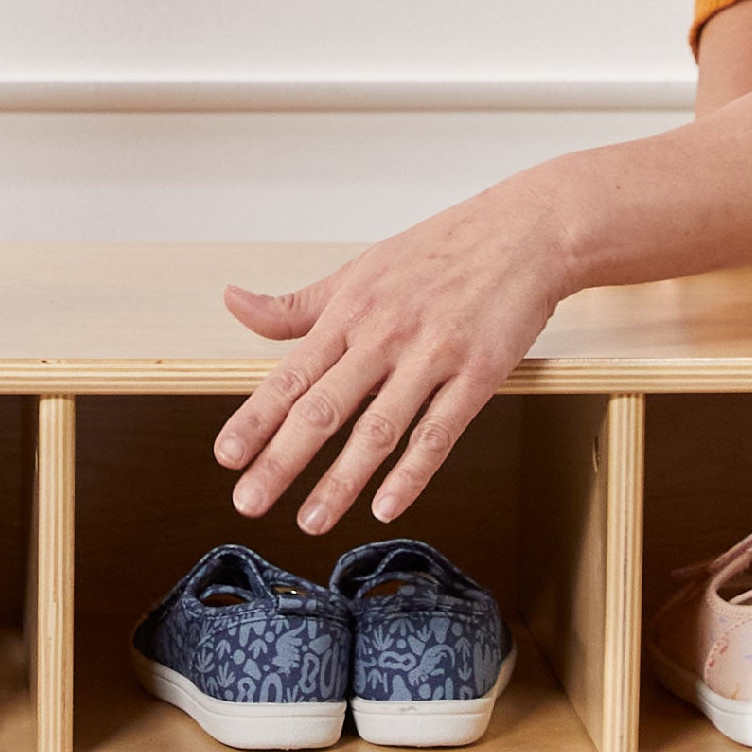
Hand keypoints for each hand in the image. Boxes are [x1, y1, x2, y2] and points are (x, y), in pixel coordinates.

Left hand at [214, 184, 566, 534]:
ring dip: (342, 480)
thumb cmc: (441, 250)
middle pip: (324, 408)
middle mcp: (384, 335)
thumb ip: (298, 304)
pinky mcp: (477, 374)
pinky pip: (439, 432)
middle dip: (282, 460)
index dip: (255, 419)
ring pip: (378, 429)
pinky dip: (413, 472)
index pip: (291, 375)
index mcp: (350, 311)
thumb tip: (234, 303)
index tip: (226, 457)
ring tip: (312, 520)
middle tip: (249, 503)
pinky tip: (388, 505)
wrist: (525, 230)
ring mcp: (432, 356)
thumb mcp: (359, 270)